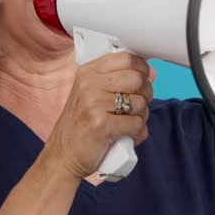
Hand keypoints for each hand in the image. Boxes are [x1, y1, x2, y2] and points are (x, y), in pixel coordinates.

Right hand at [42, 52, 154, 179]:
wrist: (62, 156)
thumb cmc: (80, 126)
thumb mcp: (92, 95)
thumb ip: (117, 81)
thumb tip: (152, 72)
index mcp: (88, 72)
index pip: (127, 58)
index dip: (142, 70)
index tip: (141, 81)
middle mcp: (89, 84)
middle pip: (137, 79)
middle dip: (145, 94)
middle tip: (136, 107)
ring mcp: (94, 104)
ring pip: (140, 103)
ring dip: (141, 117)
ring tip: (127, 123)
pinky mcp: (102, 125)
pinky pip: (137, 124)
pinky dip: (137, 133)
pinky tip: (126, 136)